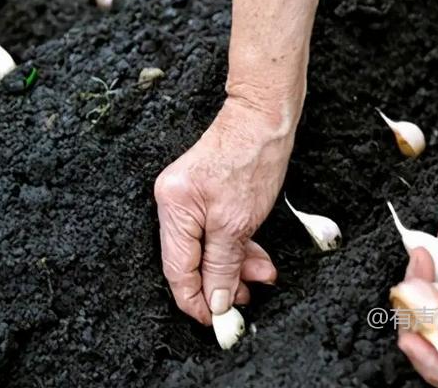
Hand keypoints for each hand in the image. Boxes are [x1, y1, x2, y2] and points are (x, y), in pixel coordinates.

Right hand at [154, 97, 296, 324]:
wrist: (264, 117)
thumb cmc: (252, 158)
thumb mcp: (238, 222)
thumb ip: (223, 265)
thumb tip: (216, 300)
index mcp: (173, 209)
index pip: (177, 270)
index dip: (196, 301)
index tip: (216, 321)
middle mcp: (173, 204)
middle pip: (192, 261)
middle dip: (221, 282)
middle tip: (246, 300)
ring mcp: (188, 199)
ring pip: (207, 248)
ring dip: (235, 265)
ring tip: (261, 276)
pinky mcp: (205, 195)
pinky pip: (215, 231)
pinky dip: (236, 246)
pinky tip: (256, 257)